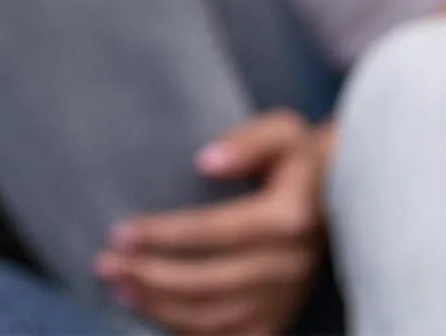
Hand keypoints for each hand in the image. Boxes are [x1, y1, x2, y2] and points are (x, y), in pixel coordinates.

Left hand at [93, 112, 330, 335]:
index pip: (217, 232)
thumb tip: (205, 160)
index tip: (119, 232)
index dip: (165, 235)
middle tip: (104, 264)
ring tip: (118, 287)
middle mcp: (288, 266)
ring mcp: (285, 299)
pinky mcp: (281, 317)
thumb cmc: (298, 154)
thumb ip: (247, 142)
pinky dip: (192, 334)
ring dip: (161, 308)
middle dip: (151, 276)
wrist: (341, 193)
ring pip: (217, 318)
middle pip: (210, 283)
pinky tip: (154, 318)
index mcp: (287, 218)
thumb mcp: (283, 130)